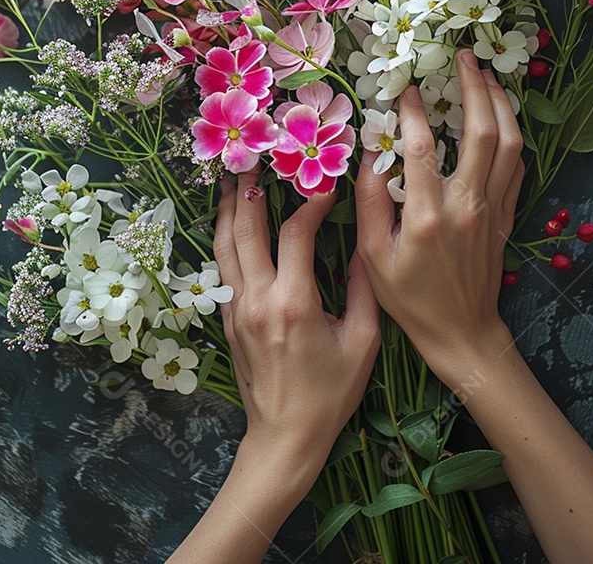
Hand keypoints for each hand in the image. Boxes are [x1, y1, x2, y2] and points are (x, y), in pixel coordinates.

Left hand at [214, 169, 380, 486]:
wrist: (284, 438)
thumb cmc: (330, 394)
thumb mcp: (362, 343)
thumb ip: (365, 290)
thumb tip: (370, 243)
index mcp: (293, 302)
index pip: (295, 234)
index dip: (309, 203)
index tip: (325, 185)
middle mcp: (258, 298)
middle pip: (246, 228)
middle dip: (251, 187)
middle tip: (258, 155)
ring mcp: (237, 307)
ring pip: (224, 244)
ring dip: (230, 206)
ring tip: (236, 175)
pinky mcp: (229, 318)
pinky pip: (223, 266)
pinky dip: (225, 236)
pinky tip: (231, 220)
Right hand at [355, 51, 523, 385]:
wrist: (461, 330)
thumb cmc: (409, 297)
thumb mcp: (373, 257)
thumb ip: (370, 203)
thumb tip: (368, 155)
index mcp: (428, 218)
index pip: (422, 150)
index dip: (412, 113)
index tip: (404, 88)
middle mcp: (466, 207)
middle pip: (480, 134)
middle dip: (472, 89)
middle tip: (460, 58)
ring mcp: (492, 209)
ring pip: (508, 144)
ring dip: (499, 104)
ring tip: (483, 75)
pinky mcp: (505, 213)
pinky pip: (516, 164)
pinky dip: (511, 131)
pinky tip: (499, 113)